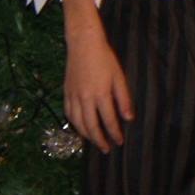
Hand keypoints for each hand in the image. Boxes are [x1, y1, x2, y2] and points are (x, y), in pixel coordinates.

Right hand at [63, 23, 133, 151]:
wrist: (83, 44)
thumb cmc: (105, 58)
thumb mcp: (119, 77)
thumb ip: (124, 98)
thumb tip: (128, 118)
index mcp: (101, 94)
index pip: (109, 120)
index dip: (114, 133)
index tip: (119, 142)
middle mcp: (85, 99)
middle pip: (91, 127)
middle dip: (100, 140)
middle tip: (106, 149)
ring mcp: (73, 97)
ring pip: (78, 124)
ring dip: (87, 136)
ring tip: (94, 142)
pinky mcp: (66, 93)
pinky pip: (69, 115)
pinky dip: (75, 125)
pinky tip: (80, 129)